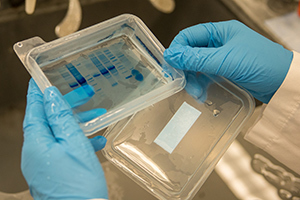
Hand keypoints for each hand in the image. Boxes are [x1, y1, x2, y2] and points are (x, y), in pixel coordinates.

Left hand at [21, 79, 107, 199]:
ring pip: (60, 134)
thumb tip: (51, 97)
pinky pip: (65, 149)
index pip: (34, 110)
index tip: (40, 79)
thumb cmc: (78, 184)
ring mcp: (44, 163)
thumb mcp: (74, 144)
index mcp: (36, 143)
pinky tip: (96, 140)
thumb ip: (61, 119)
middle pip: (50, 120)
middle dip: (67, 106)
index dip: (38, 93)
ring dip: (78, 123)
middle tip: (85, 93)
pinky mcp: (54, 171)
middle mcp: (36, 152)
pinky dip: (79, 141)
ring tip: (97, 115)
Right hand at [164, 20, 292, 102]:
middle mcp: (219, 43)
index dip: (177, 49)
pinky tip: (201, 94)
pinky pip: (206, 76)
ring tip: (196, 93)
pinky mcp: (225, 71)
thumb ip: (196, 58)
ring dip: (193, 80)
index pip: (189, 35)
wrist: (284, 84)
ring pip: (197, 66)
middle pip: (191, 53)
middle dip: (186, 69)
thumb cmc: (262, 64)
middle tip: (183, 83)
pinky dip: (201, 85)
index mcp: (220, 32)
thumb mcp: (225, 60)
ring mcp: (222, 58)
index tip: (170, 64)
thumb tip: (171, 55)